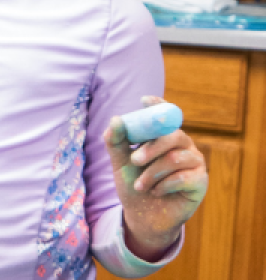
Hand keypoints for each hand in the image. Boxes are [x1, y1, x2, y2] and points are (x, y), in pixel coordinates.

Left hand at [104, 96, 207, 259]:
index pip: (165, 115)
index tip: (144, 100)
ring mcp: (194, 162)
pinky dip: (164, 186)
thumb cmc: (134, 184)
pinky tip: (156, 192)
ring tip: (141, 185)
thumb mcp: (119, 162)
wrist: (143, 216)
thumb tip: (116, 120)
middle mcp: (182, 144)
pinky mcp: (200, 181)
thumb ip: (116, 141)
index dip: (158, 105)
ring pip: (175, 158)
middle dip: (151, 148)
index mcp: (163, 136)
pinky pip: (183, 177)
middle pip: (173, 135)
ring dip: (152, 173)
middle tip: (134, 161)